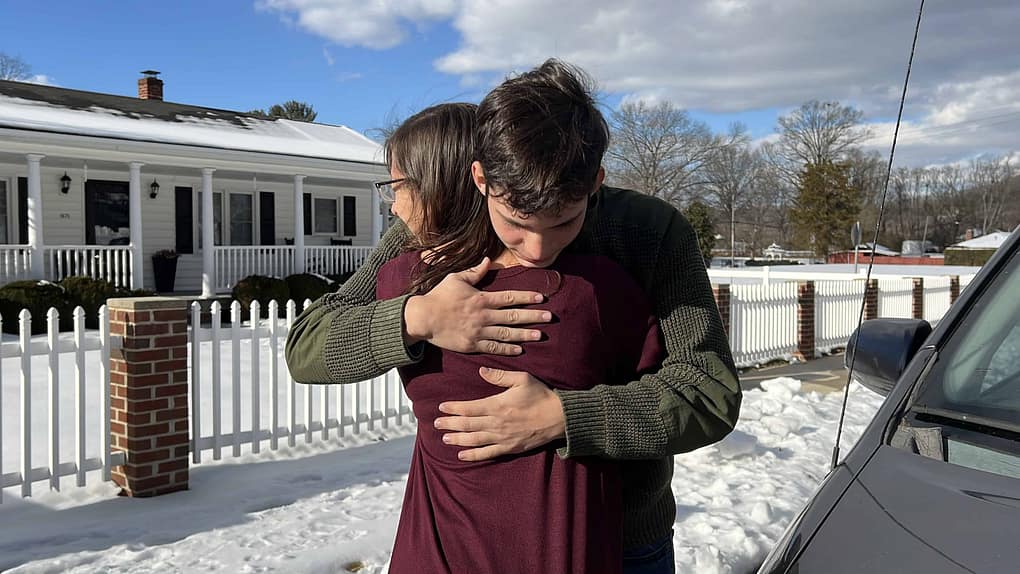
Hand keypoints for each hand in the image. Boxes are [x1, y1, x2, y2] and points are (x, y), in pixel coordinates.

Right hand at [403, 258, 551, 354]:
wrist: (422, 318)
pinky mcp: (472, 345)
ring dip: (525, 334)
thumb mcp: (455, 278)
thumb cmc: (438, 296)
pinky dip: (507, 350)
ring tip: (540, 335)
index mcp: (481, 299)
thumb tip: (488, 260)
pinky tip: (520, 350)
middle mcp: (483, 316)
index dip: (526, 297)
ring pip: (507, 334)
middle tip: (550, 317)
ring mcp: (478, 332)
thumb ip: (474, 271)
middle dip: (533, 316)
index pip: (509, 297)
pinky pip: (493, 348)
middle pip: (513, 316)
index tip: (541, 298)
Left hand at [434, 367, 566, 460]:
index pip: (470, 407)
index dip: (454, 408)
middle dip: (450, 424)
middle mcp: (497, 423)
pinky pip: (488, 453)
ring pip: (474, 440)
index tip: (442, 407)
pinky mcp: (510, 448)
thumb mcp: (522, 379)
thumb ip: (500, 376)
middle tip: (436, 424)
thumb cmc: (540, 395)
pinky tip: (461, 456)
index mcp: (498, 405)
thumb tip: (480, 371)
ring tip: (444, 439)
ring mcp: (503, 437)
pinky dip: (473, 455)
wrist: (558, 418)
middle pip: (468, 425)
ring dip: (458, 440)